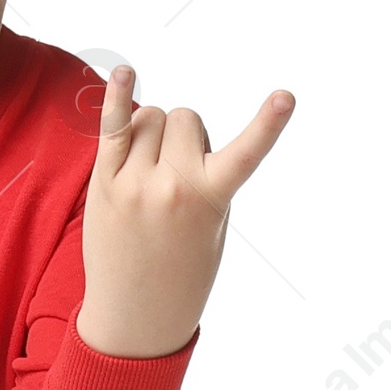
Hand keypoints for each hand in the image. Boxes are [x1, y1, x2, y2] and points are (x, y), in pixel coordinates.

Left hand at [77, 68, 295, 356]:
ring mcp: (134, 183)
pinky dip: (116, 96)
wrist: (136, 317)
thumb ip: (203, 175)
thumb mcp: (213, 228)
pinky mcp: (104, 185)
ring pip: (150, 117)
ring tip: (149, 175)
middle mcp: (171, 186)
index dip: (268, 124)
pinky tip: (123, 72)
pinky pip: (111, 127)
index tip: (286, 96)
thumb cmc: (183, 270)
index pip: (245, 154)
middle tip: (179, 177)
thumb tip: (168, 126)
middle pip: (186, 116)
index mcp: (210, 200)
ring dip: (153, 133)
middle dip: (186, 134)